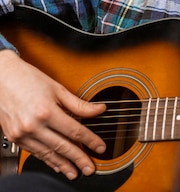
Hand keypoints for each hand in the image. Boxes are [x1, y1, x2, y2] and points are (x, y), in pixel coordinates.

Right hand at [0, 50, 105, 179]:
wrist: (0, 77)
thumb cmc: (28, 79)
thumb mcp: (58, 89)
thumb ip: (79, 104)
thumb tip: (100, 110)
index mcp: (46, 111)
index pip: (74, 131)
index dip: (90, 141)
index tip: (100, 148)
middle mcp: (33, 125)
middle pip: (62, 146)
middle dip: (78, 159)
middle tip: (90, 169)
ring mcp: (21, 133)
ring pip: (47, 153)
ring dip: (62, 164)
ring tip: (75, 172)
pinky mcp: (14, 137)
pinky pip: (35, 152)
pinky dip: (47, 159)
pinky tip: (56, 165)